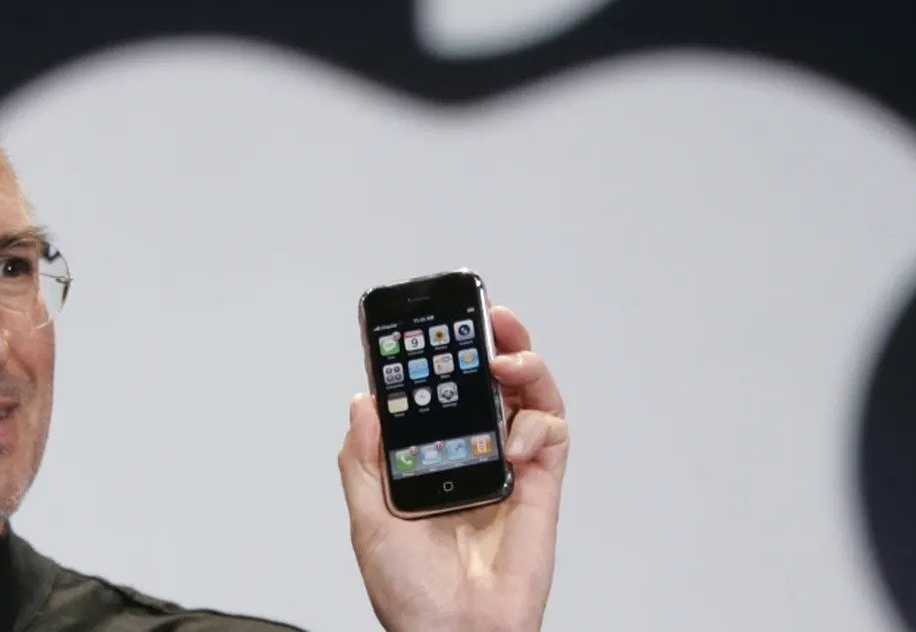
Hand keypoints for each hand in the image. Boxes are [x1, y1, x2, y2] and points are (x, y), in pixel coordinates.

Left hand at [339, 305, 568, 631]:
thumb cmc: (411, 595)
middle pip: (489, 383)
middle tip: (486, 319)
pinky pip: (551, 437)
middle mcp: (471, 457)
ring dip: (524, 365)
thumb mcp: (368, 521)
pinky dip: (540, 422)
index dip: (438, 356)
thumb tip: (365, 401)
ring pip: (528, 398)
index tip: (431, 325)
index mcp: (428, 459)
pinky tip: (518, 434)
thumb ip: (364, 460)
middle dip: (491, 342)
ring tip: (506, 357)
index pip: (437, 393)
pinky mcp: (541, 488)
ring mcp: (508, 469)